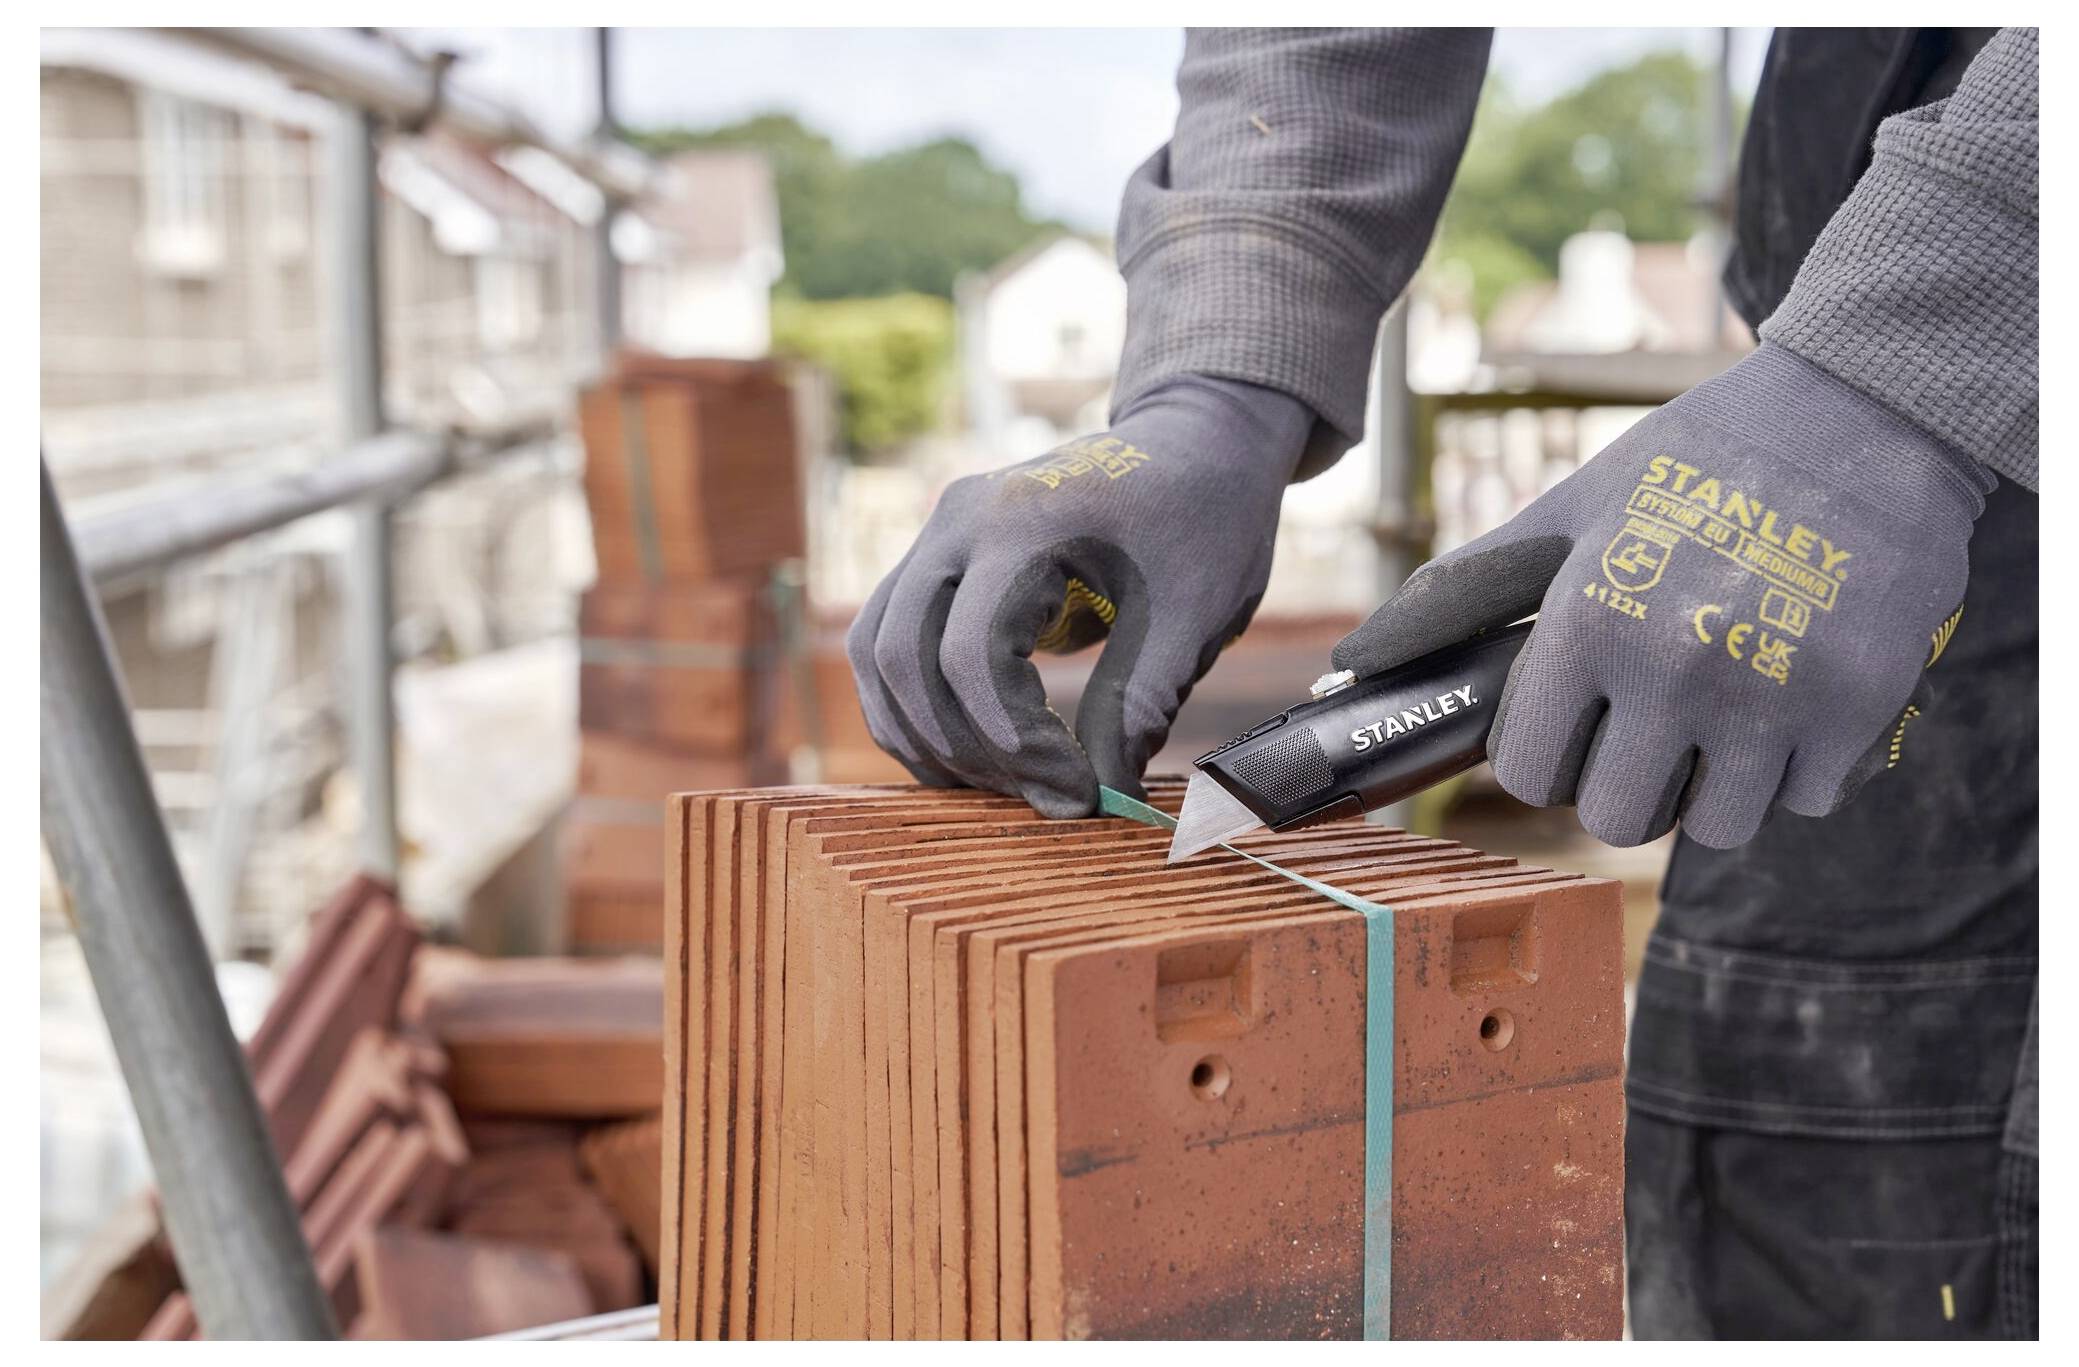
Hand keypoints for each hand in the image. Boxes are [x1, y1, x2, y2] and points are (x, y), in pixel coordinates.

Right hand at [847, 376, 1314, 815]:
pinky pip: (889, 641)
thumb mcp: (1192, 615)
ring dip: (923, 733)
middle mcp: (959, 519)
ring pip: (878, 651)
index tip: (1079, 791)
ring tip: (1000, 787)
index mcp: (1024, 520)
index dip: (1014, 741)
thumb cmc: (1205, 518)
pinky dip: (914, 705)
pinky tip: (972, 755)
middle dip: (963, 747)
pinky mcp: (938, 558)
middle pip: (903, 655)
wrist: (1197, 442)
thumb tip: (1100, 797)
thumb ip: (1138, 704)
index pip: (973, 653)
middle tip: (1042, 796)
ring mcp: (938, 533)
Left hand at [1334, 344, 1991, 848]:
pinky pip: (1805, 800)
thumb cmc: (1700, 463)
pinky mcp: (1861, 706)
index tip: (1573, 728)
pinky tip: (1796, 691)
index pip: (1529, 775)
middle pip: (1619, 819)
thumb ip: (1462, 593)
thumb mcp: (1572, 512)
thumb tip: (1351, 661)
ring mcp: (1773, 695)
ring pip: (1718, 826)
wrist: (1865, 411)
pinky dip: (1799, 766)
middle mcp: (1674, 669)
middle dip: (1627, 782)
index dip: (1547, 757)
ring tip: (1726, 704)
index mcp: (1589, 622)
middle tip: (1651, 724)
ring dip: (1715, 783)